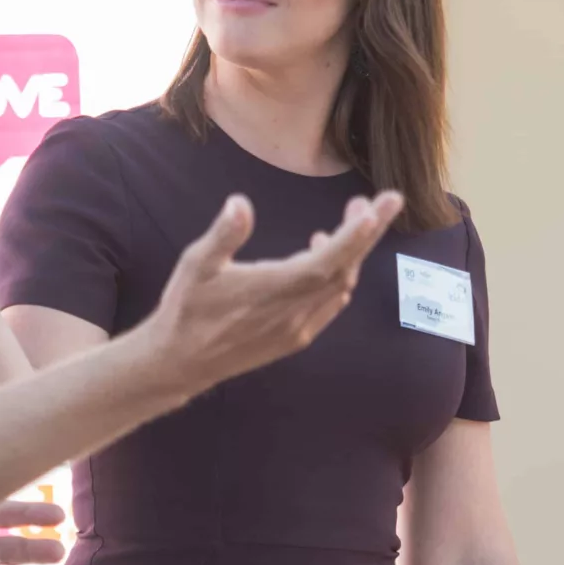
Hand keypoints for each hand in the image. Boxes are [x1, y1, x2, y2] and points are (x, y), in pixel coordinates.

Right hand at [136, 190, 401, 395]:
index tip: (377, 207)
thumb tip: (240, 203)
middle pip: (346, 269)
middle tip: (382, 201)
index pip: (327, 260)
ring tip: (353, 220)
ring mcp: (298, 327)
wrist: (181, 363)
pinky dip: (338, 277)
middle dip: (367, 234)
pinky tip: (323, 258)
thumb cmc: (186, 309)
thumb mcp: (196, 265)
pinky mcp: (295, 338)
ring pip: (341, 287)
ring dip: (353, 254)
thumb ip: (223, 234)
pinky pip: (330, 304)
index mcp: (274, 289)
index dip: (355, 235)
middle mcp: (294, 311)